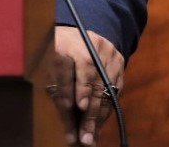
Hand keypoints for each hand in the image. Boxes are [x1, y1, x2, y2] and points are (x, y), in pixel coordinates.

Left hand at [45, 25, 124, 145]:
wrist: (77, 33)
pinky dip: (107, 107)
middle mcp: (87, 45)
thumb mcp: (49, 68)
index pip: (69, 69)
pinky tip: (100, 122)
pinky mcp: (118, 59)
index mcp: (63, 43)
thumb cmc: (57, 55)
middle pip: (91, 82)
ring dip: (98, 115)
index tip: (79, 107)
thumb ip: (57, 93)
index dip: (75, 87)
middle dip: (88, 113)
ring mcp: (106, 51)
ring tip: (92, 136)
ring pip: (106, 88)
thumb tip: (67, 129)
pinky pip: (116, 88)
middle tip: (85, 137)